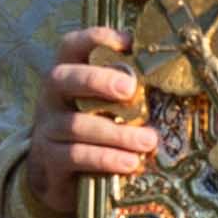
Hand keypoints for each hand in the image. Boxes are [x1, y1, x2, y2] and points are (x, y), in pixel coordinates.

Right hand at [22, 25, 157, 217]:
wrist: (58, 179)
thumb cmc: (93, 134)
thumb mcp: (106, 107)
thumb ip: (126, 91)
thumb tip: (170, 74)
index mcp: (68, 76)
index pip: (71, 46)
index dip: (96, 38)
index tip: (128, 42)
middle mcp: (51, 98)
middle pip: (63, 78)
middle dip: (97, 80)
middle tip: (130, 88)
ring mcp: (47, 129)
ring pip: (77, 125)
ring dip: (116, 132)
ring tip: (148, 140)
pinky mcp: (49, 160)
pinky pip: (76, 156)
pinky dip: (106, 158)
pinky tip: (131, 162)